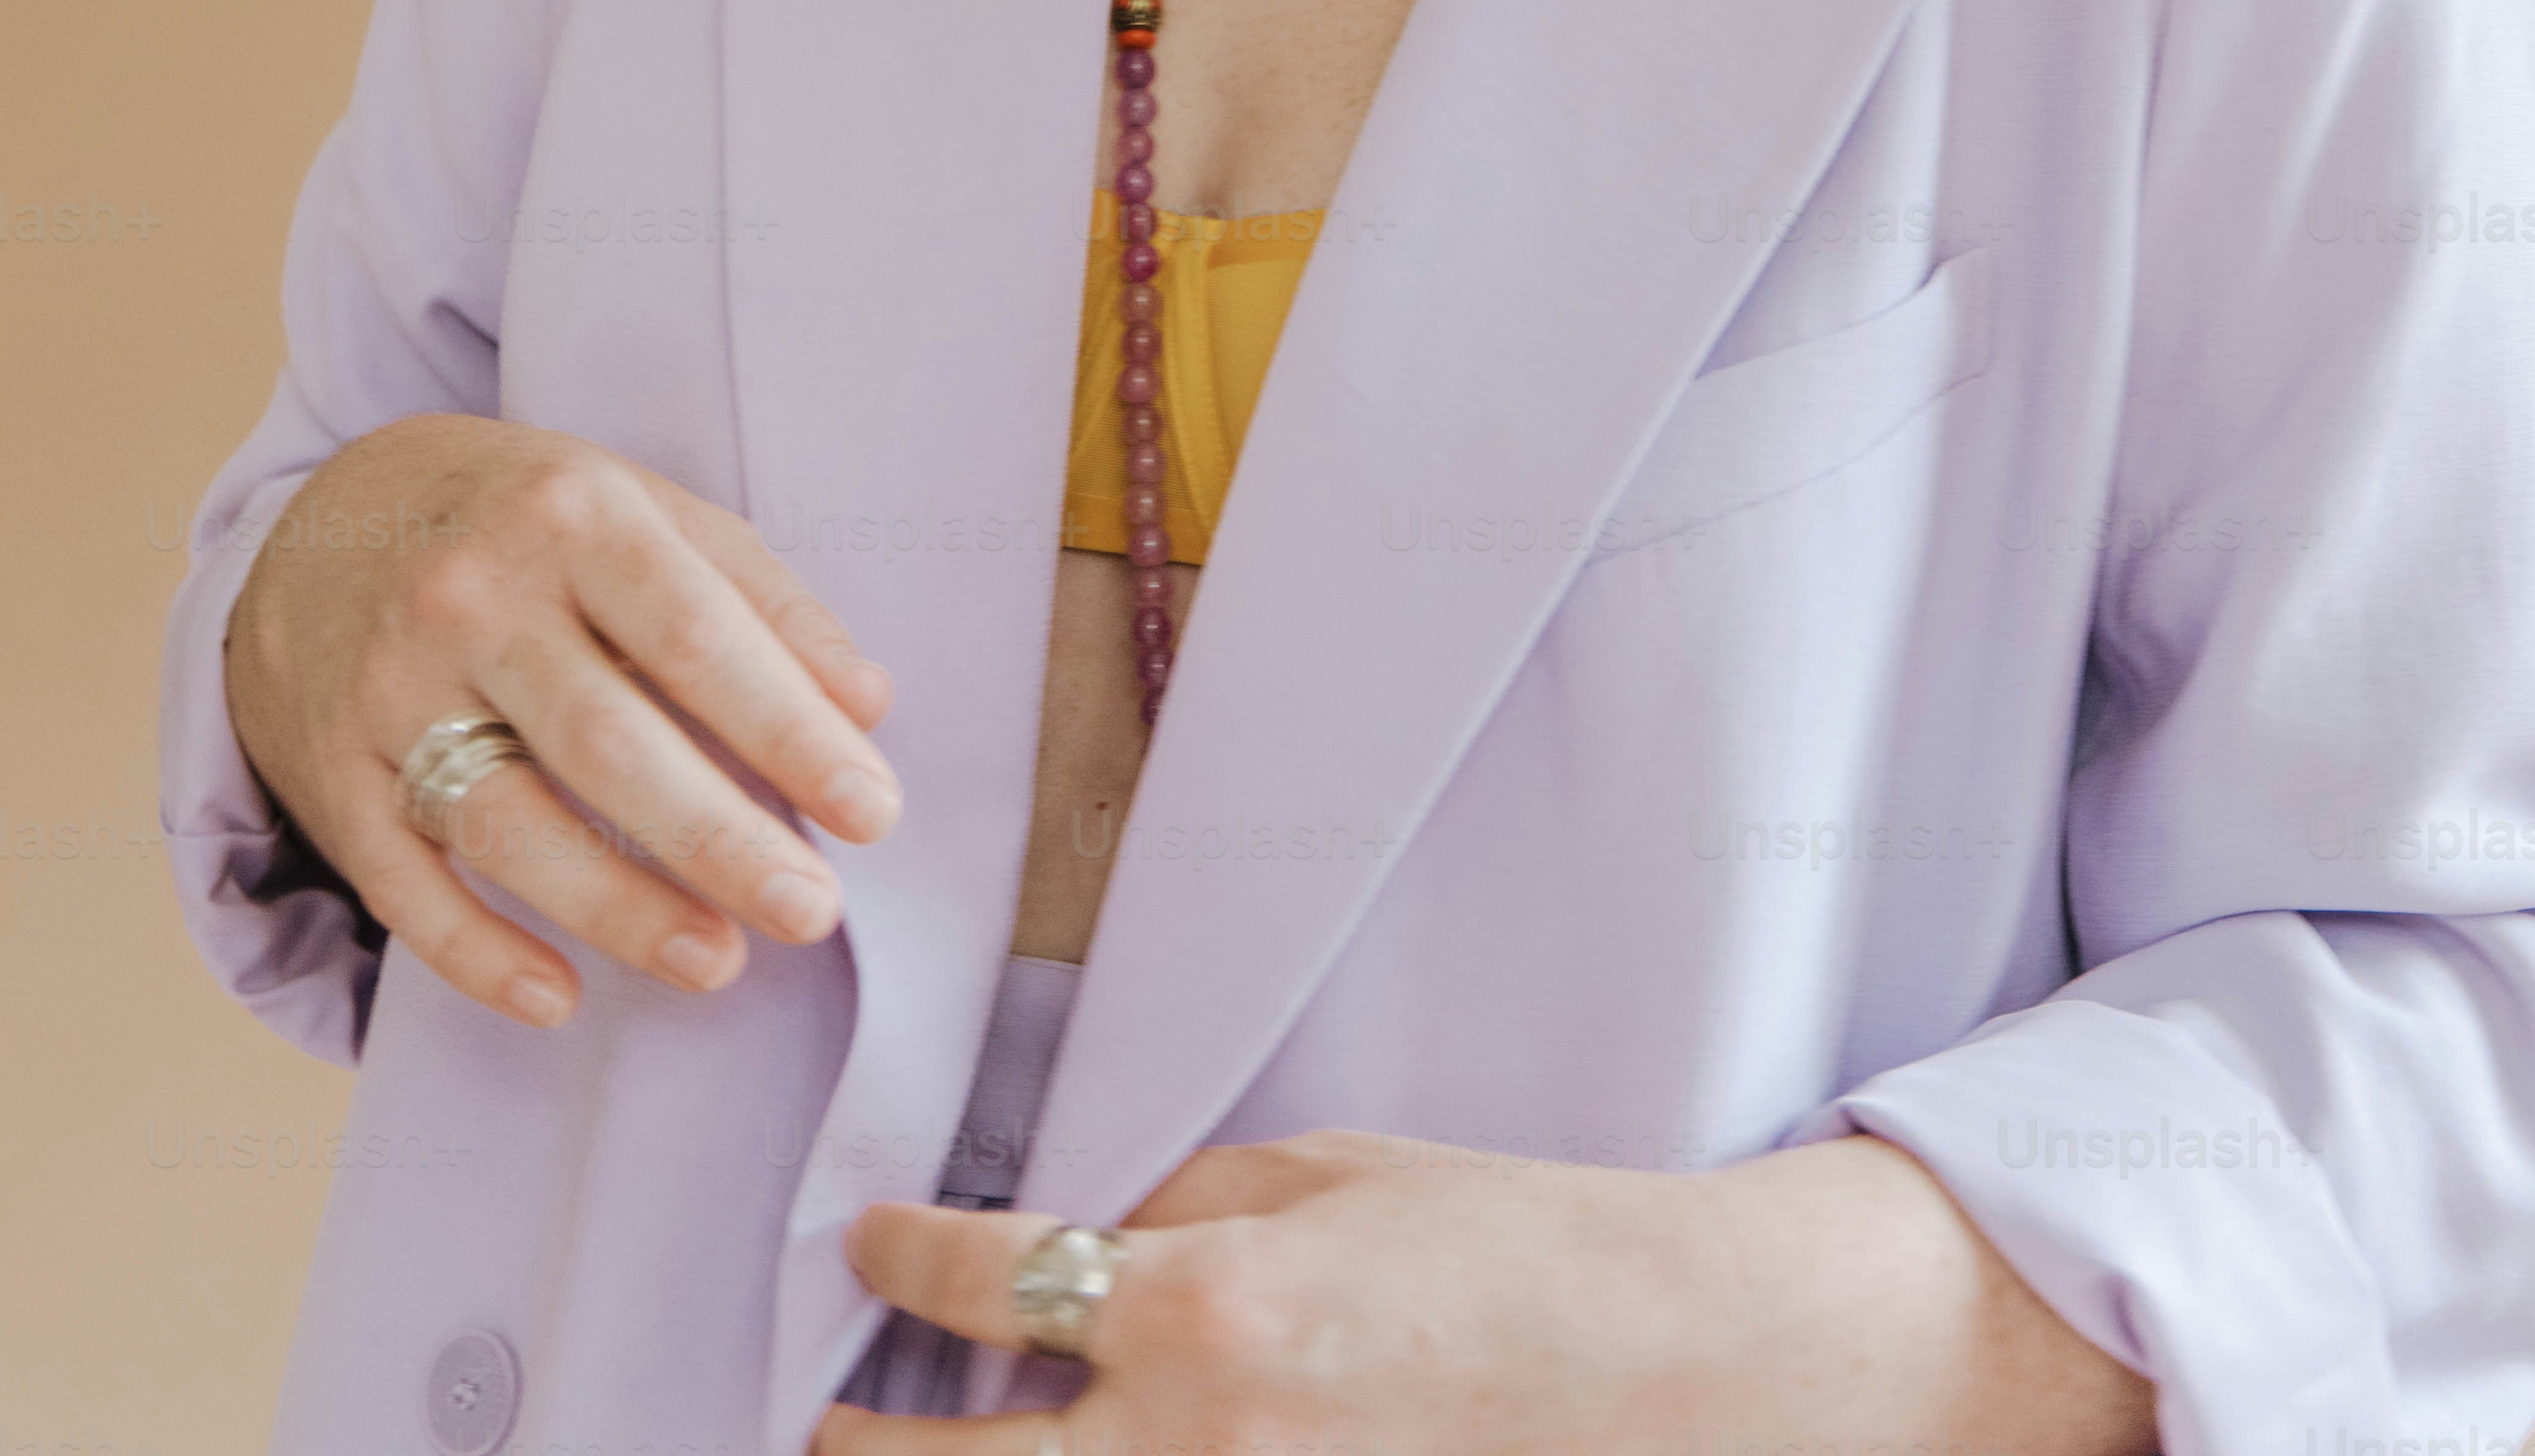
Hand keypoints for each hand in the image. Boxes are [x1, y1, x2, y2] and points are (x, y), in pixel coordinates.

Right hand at [222, 409, 899, 1031]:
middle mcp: (472, 595)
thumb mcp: (648, 509)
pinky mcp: (333, 766)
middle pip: (608, 741)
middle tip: (813, 911)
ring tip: (721, 962)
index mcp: (572, 514)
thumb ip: (762, 599)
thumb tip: (867, 703)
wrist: (328, 513)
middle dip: (720, 839)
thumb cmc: (529, 517)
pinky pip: (400, 881)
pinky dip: (476, 953)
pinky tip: (559, 999)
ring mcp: (390, 685)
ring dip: (620, 908)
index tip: (872, 813)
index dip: (789, 730)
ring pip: (508, 822)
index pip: (696, 636)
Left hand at [817, 1126, 2157, 1454]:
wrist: (1641, 1357)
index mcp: (1197, 1308)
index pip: (984, 1285)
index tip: (870, 1245)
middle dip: (863, 1449)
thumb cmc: (1489, 1239)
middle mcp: (1188, 1444)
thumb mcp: (1321, 1173)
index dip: (901, 1258)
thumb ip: (1185, 1207)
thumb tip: (1084, 1238)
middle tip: (825, 1425)